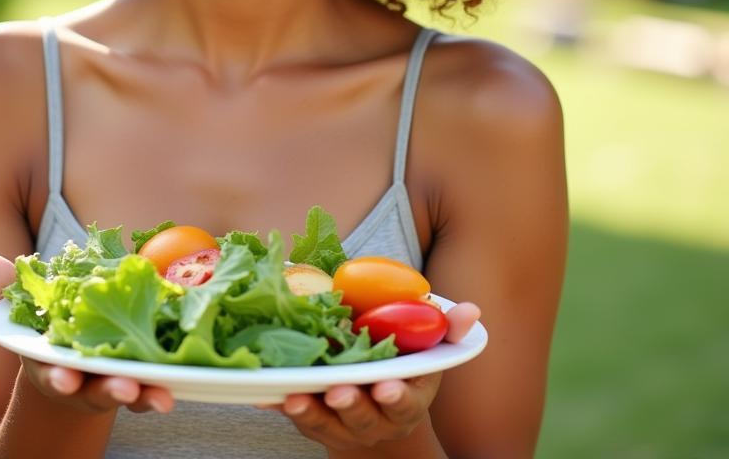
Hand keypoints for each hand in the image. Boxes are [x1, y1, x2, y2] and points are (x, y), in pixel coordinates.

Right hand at [0, 251, 174, 414]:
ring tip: (161, 396)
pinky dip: (161, 392)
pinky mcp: (137, 383)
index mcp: (53, 363)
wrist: (74, 359)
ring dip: (142, 394)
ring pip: (126, 392)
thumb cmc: (52, 325)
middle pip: (94, 389)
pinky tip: (175, 392)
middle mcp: (82, 380)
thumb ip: (8, 284)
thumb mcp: (30, 308)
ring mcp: (109, 384)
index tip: (65, 378)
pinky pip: (151, 391)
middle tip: (124, 387)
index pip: (53, 374)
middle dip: (108, 389)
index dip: (59, 377)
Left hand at [261, 302, 480, 449]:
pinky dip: (280, 405)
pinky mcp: (314, 423)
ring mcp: (343, 426)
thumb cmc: (401, 367)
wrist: (377, 414)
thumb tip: (471, 309)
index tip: (384, 387)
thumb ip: (445, 329)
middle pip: (364, 418)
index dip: (396, 397)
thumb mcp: (426, 351)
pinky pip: (296, 418)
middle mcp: (376, 419)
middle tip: (338, 390)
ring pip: (327, 425)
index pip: (405, 402)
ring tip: (294, 395)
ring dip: (311, 411)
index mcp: (407, 399)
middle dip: (351, 405)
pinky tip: (263, 393)